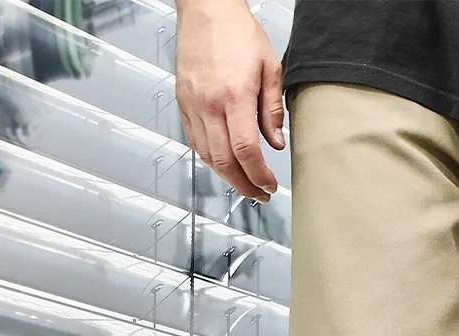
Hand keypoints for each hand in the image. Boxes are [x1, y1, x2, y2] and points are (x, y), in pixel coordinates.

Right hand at [175, 0, 284, 199]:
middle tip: (259, 193)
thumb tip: (276, 142)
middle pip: (224, 161)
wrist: (205, 6)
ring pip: (206, 155)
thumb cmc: (236, 29)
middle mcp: (209, 102)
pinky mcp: (182, 100)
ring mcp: (192, 103)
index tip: (270, 185)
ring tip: (245, 182)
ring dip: (227, 176)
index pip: (246, 151)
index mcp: (234, 95)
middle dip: (244, 185)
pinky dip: (210, 157)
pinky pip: (194, 139)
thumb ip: (273, 109)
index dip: (259, 176)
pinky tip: (224, 162)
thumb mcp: (269, 67)